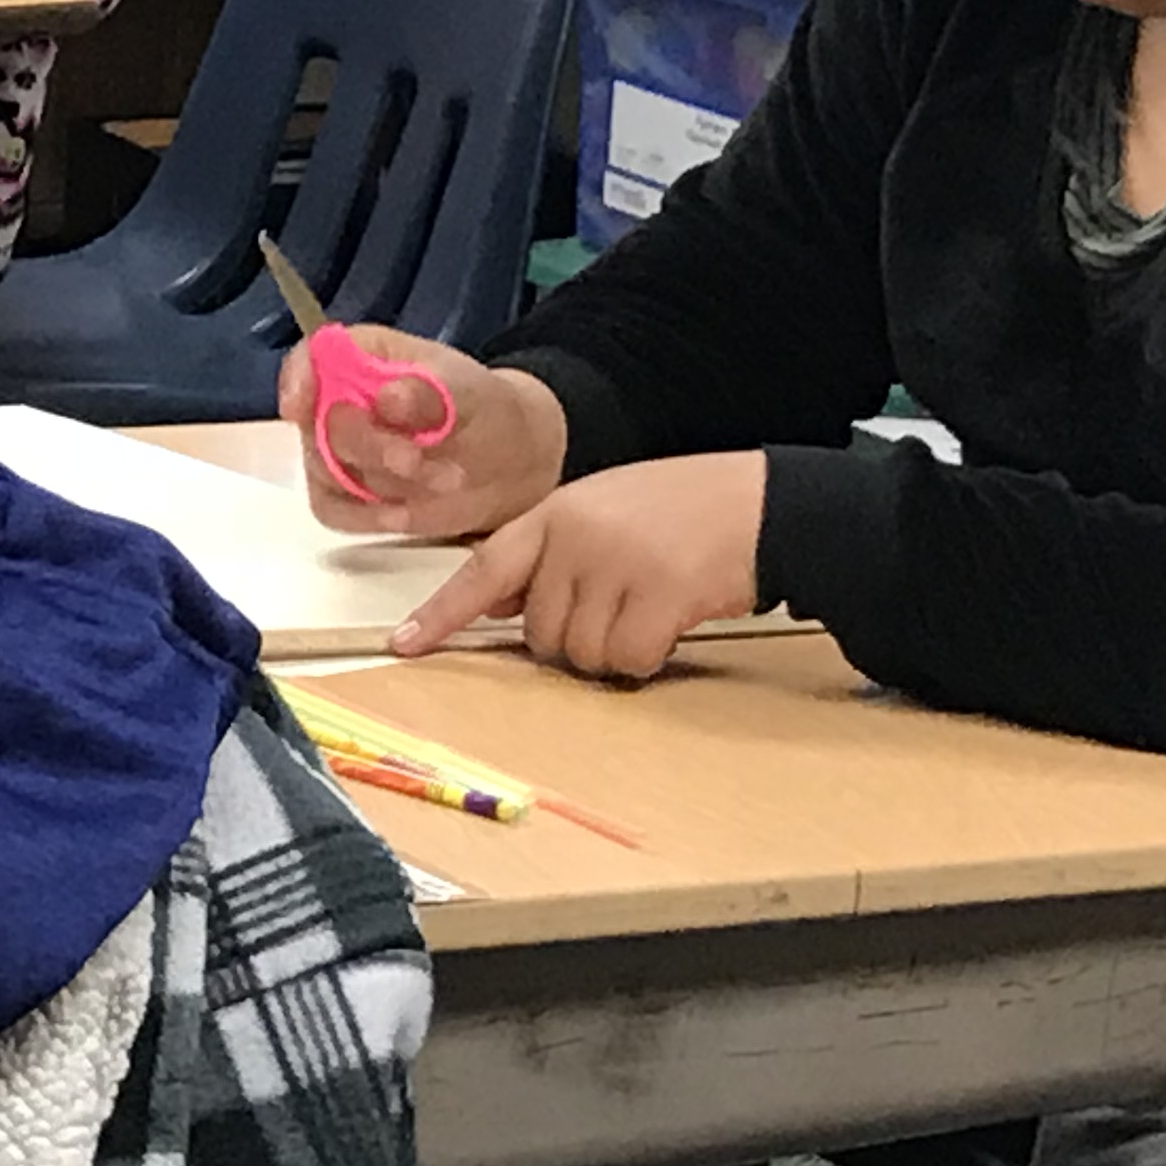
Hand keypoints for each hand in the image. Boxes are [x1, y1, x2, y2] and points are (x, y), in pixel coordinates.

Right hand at [276, 329, 563, 541]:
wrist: (510, 460)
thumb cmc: (482, 409)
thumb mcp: (468, 391)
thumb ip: (427, 393)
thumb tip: (387, 398)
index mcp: (361, 356)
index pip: (310, 358)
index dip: (297, 379)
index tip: (303, 406)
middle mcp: (337, 401)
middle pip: (317, 423)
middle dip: (365, 445)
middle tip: (414, 460)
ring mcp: (339, 450)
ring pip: (325, 470)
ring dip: (379, 483)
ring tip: (443, 480)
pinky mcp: (349, 495)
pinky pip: (333, 509)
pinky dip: (366, 516)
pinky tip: (405, 515)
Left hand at [392, 451, 768, 675]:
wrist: (761, 504)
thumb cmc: (680, 512)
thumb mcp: (601, 514)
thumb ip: (550, 554)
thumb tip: (499, 608)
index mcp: (555, 513)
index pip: (483, 566)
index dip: (443, 612)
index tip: (405, 643)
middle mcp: (576, 536)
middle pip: (538, 631)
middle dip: (572, 638)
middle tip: (618, 609)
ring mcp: (617, 564)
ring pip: (581, 653)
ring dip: (614, 651)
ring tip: (649, 607)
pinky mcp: (660, 596)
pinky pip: (629, 661)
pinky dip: (649, 658)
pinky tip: (671, 623)